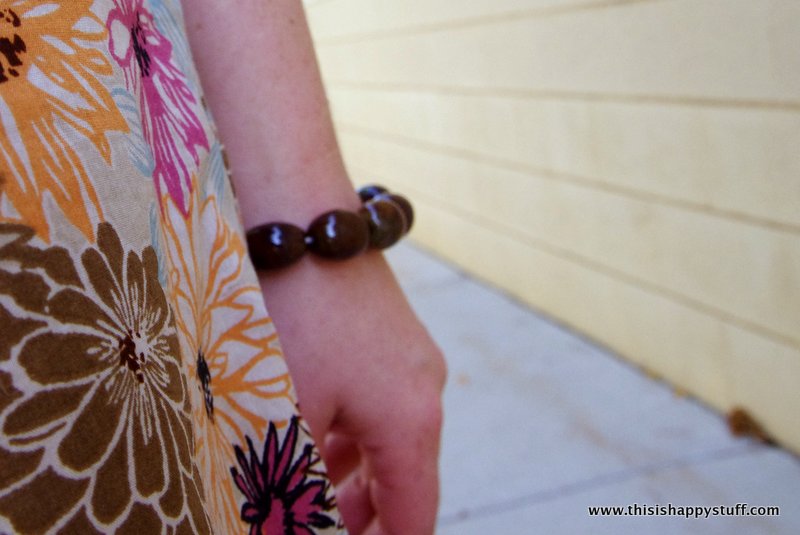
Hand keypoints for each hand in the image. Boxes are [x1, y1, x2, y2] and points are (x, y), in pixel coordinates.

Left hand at [257, 252, 446, 534]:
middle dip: (360, 516)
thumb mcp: (282, 413)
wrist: (297, 217)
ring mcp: (410, 358)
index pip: (414, 517)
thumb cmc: (289, 315)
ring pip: (387, 441)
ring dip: (349, 476)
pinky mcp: (390, 335)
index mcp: (411, 422)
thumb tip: (288, 525)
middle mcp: (423, 391)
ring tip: (303, 493)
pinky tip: (312, 436)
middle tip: (314, 527)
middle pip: (403, 480)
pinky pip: (378, 402)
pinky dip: (349, 433)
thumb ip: (291, 483)